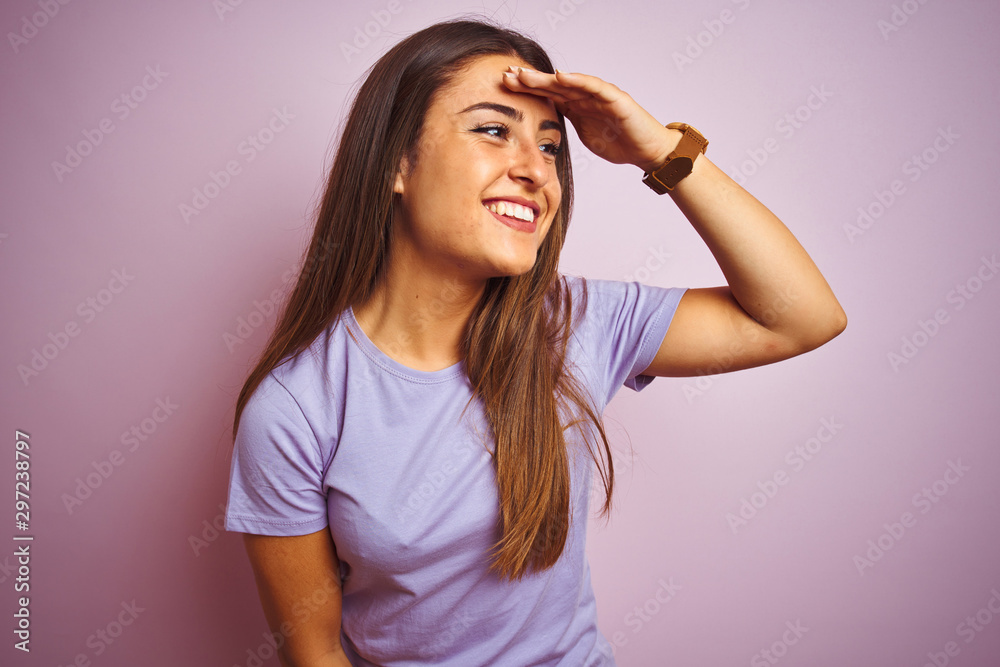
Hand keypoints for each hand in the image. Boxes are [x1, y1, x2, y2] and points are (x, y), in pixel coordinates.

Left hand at [502, 66, 676, 171]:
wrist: (647, 150)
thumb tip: (541, 134)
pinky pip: (594, 86)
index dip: (526, 89)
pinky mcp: (616, 98)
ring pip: (569, 82)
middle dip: (529, 80)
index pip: (547, 94)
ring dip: (546, 78)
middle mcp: (586, 96)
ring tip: (525, 75)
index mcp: (577, 106)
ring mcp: (600, 95)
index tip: (503, 86)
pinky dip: (577, 80)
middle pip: (553, 85)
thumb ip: (567, 128)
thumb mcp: (584, 136)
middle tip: (506, 75)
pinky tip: (560, 76)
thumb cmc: (620, 144)